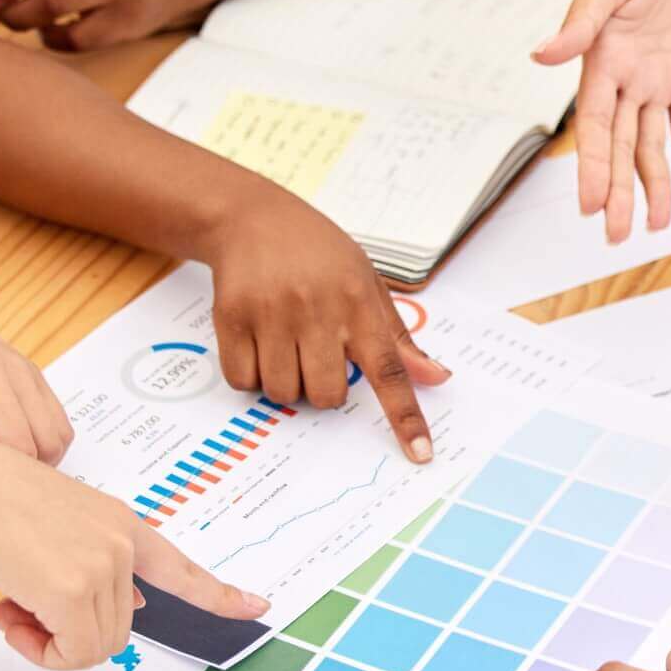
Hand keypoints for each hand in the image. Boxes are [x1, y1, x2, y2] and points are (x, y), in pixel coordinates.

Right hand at [0, 428, 267, 670]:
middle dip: (66, 634)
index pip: (181, 568)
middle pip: (118, 629)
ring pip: (94, 646)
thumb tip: (132, 611)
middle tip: (17, 613)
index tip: (257, 606)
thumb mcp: (53, 528)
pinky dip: (38, 650)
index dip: (218, 594)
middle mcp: (121, 542)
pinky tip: (5, 615)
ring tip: (8, 607)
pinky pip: (70, 653)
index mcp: (120, 523)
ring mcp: (103, 564)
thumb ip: (93, 567)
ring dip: (47, 642)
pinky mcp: (74, 589)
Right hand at [200, 190, 449, 458]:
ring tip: (286, 345)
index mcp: (359, 304)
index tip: (420, 453)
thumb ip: (398, 337)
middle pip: (327, 395)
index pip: (390, 370)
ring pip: (283, 393)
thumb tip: (438, 377)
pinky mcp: (232, 317)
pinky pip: (243, 380)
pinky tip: (259, 343)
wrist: (253, 217)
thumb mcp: (367, 283)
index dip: (405, 415)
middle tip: (316, 357)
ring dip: (286, 384)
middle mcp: (318, 310)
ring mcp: (272, 313)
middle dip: (323, 390)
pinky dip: (251, 375)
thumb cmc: (319, 255)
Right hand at [532, 0, 670, 241]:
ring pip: (652, 146)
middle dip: (618, 191)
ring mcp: (655, 83)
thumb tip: (543, 55)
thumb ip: (581, 22)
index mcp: (599, 62)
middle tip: (617, 234)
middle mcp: (624, 81)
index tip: (589, 203)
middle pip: (620, 147)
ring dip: (655, 185)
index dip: (591, 166)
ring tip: (657, 224)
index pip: (594, 126)